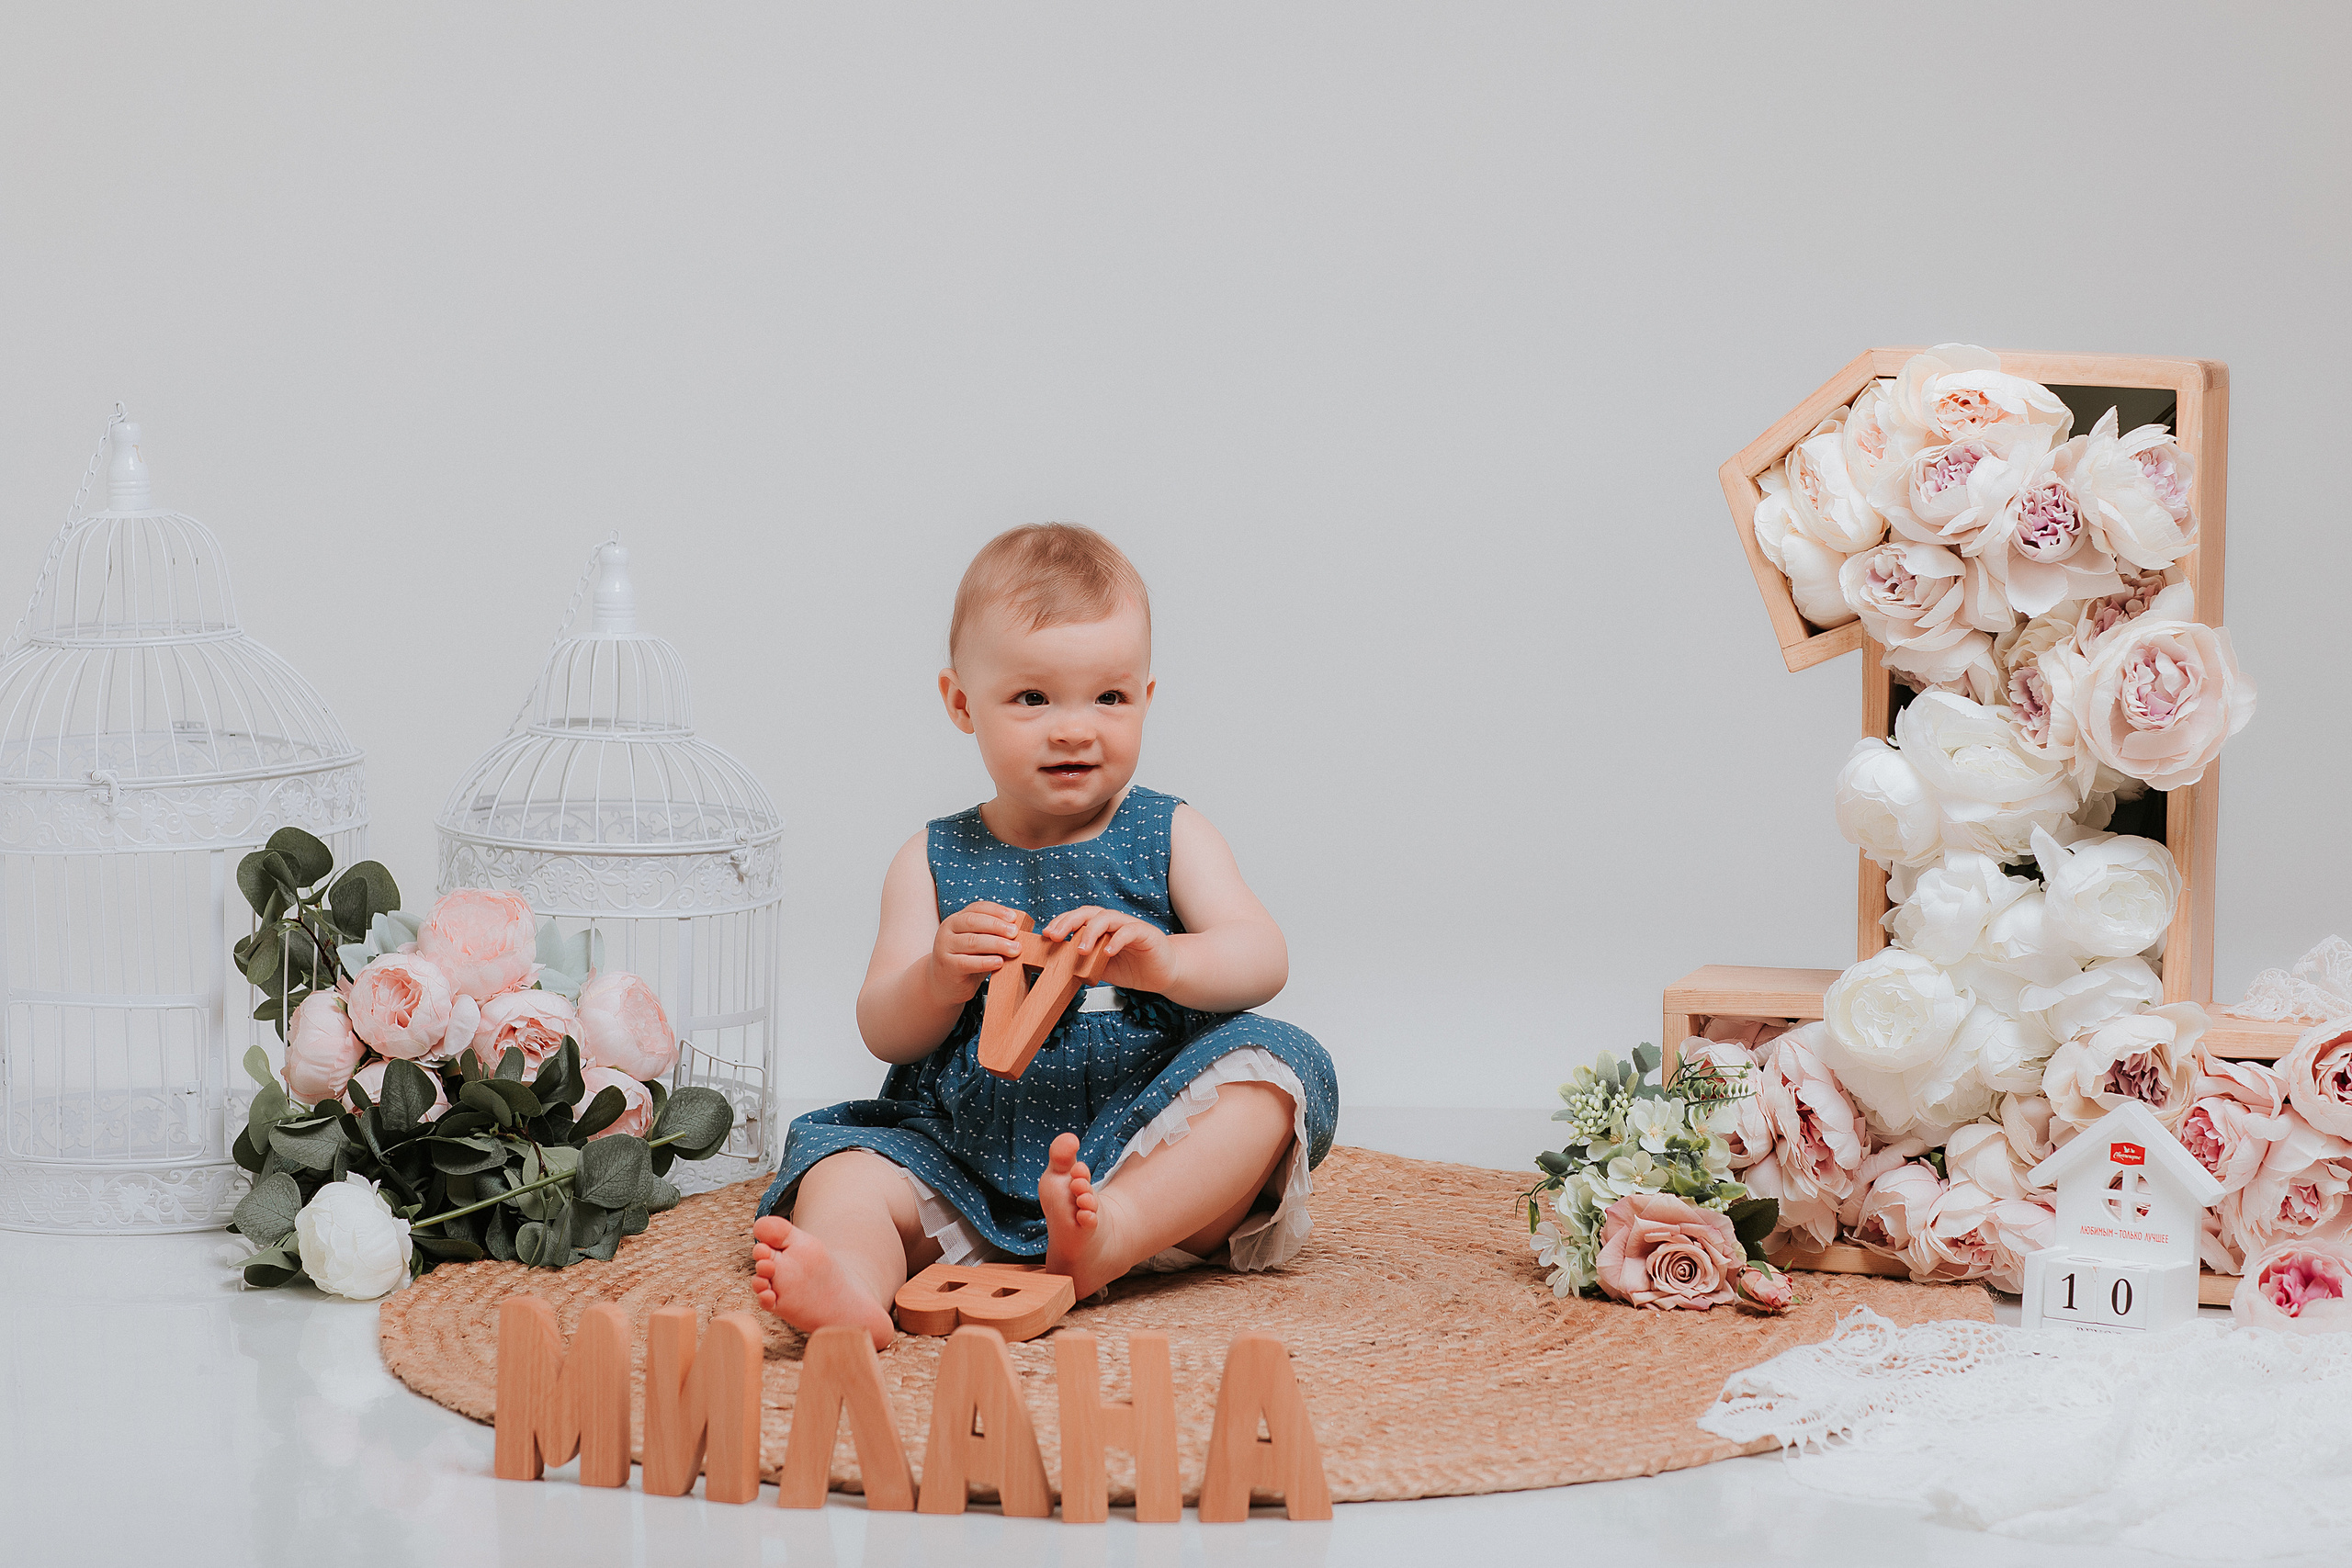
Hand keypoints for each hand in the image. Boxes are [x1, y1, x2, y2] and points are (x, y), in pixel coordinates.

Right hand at [928, 900, 1024, 1003]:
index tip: (1013, 918)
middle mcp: (948, 930)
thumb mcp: (978, 943)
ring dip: (996, 944)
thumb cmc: (967, 960)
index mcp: (957, 919)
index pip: (977, 908)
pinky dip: (985, 962)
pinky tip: (999, 963)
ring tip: (1014, 949)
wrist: (943, 983)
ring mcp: (945, 947)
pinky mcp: (947, 966)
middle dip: (997, 926)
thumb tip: (1018, 930)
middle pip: (974, 922)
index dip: (996, 911)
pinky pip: (967, 962)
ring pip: (972, 942)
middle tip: (1015, 933)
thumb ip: (992, 934)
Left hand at [1040, 905, 1178, 993]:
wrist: (1164, 974)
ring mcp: (1130, 926)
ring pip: (1107, 918)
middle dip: (1069, 921)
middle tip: (1055, 936)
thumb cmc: (1134, 968)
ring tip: (1081, 950)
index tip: (1047, 935)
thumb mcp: (1101, 968)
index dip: (1062, 923)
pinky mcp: (1146, 933)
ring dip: (1090, 932)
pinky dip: (1117, 940)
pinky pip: (1129, 931)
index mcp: (1102, 928)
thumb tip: (1059, 965)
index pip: (1078, 918)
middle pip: (1089, 912)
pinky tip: (1108, 953)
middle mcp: (1114, 923)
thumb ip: (1084, 963)